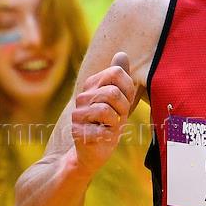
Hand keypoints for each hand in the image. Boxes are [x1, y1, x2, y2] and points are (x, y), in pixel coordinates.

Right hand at [71, 52, 135, 174]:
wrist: (93, 151)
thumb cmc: (108, 123)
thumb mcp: (119, 99)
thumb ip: (119, 77)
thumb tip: (121, 54)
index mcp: (92, 85)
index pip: (116, 74)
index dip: (128, 90)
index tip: (124, 102)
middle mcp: (82, 97)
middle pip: (112, 93)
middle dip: (122, 108)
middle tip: (117, 118)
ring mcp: (78, 114)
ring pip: (106, 111)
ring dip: (115, 123)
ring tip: (110, 127)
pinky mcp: (77, 132)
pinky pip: (101, 130)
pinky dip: (108, 136)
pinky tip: (103, 137)